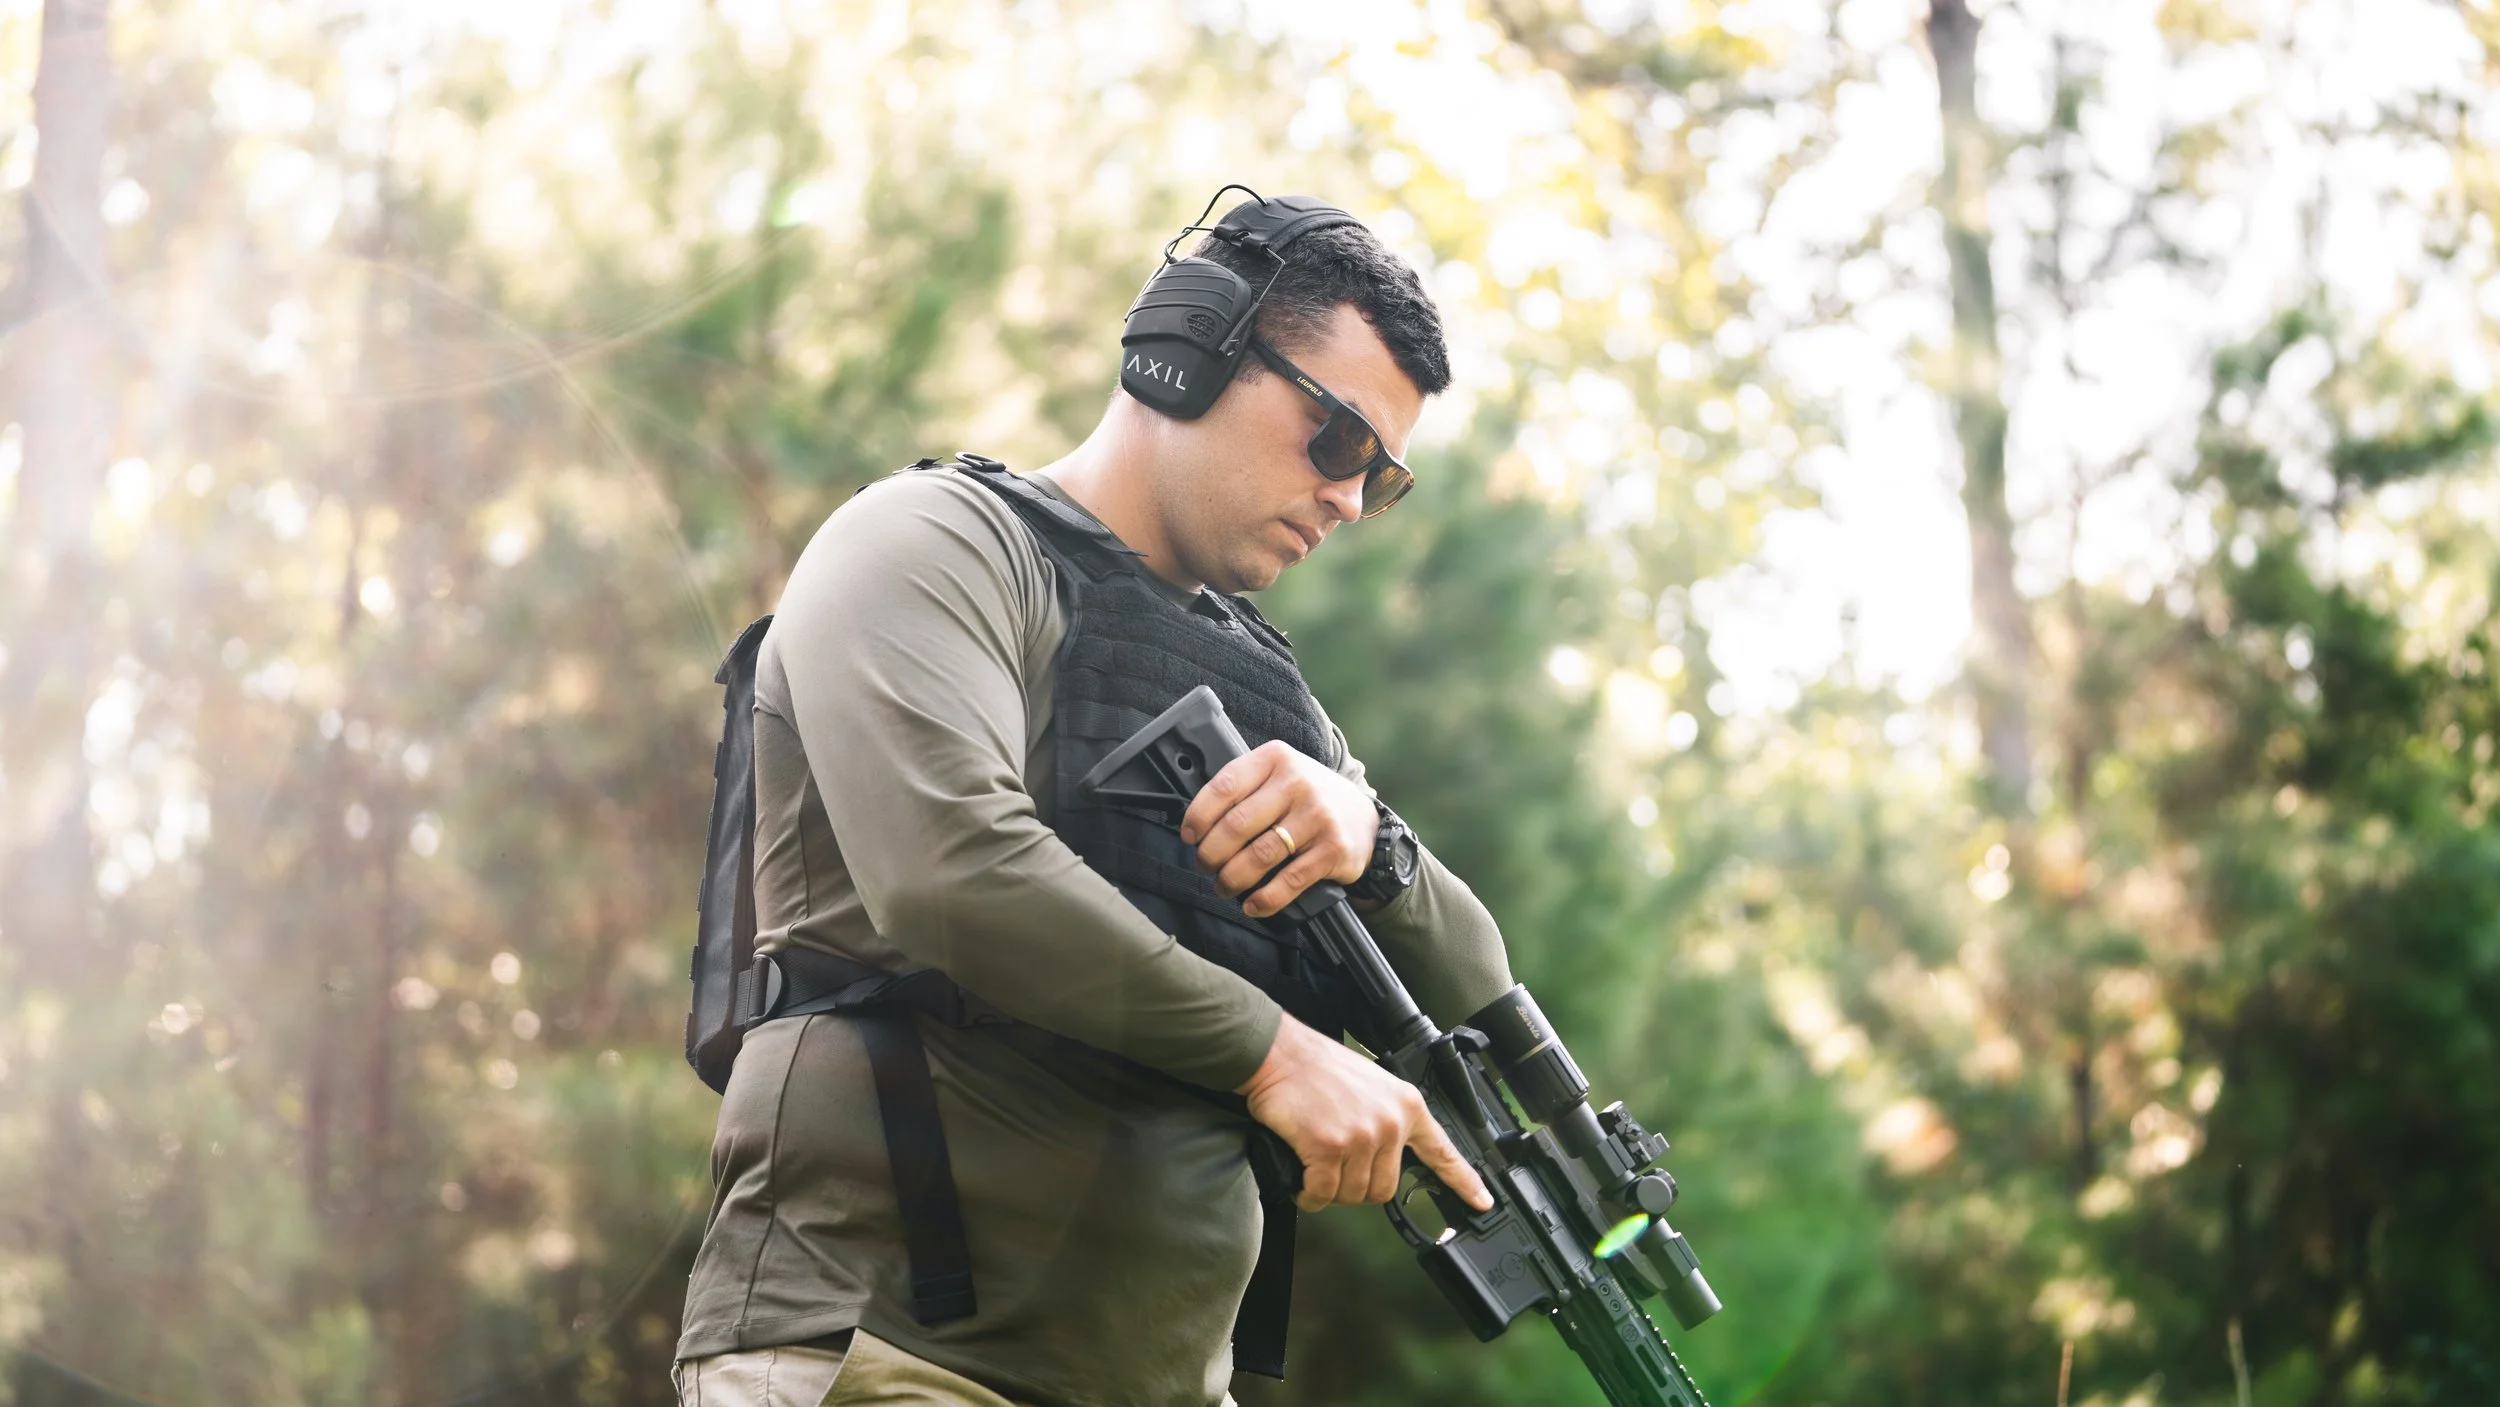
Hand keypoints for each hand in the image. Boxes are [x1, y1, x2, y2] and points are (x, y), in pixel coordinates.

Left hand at [1178, 740, 1375, 918]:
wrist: (1365, 819)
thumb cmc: (1309, 799)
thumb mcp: (1280, 775)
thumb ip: (1245, 788)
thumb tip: (1198, 825)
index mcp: (1276, 759)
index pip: (1225, 786)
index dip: (1199, 816)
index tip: (1190, 836)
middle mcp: (1298, 783)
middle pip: (1237, 825)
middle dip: (1211, 853)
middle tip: (1205, 866)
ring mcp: (1318, 816)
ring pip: (1259, 856)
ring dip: (1232, 879)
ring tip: (1224, 886)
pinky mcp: (1333, 850)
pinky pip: (1289, 881)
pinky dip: (1265, 899)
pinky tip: (1253, 905)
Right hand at [1236, 1014, 1493, 1213]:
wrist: (1279, 1053)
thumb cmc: (1317, 1068)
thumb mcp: (1372, 1085)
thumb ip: (1386, 1119)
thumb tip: (1381, 1158)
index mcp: (1406, 1106)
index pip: (1442, 1151)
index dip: (1463, 1181)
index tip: (1481, 1201)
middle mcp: (1390, 1123)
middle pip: (1384, 1189)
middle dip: (1357, 1188)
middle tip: (1336, 1170)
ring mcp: (1361, 1136)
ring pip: (1353, 1194)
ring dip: (1330, 1191)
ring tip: (1316, 1167)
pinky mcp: (1329, 1147)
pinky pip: (1322, 1193)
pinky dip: (1310, 1195)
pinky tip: (1303, 1182)